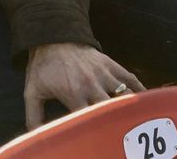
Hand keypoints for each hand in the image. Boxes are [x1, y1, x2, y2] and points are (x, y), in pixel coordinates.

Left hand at [24, 43, 143, 128]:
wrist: (53, 35)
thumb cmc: (43, 65)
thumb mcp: (32, 91)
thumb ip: (33, 116)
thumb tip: (35, 136)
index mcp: (73, 94)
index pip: (89, 119)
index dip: (94, 132)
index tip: (98, 141)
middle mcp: (91, 84)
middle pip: (111, 110)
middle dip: (116, 123)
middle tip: (120, 135)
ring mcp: (103, 73)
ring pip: (124, 95)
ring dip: (129, 108)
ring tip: (136, 121)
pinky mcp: (110, 63)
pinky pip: (130, 77)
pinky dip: (139, 89)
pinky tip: (144, 100)